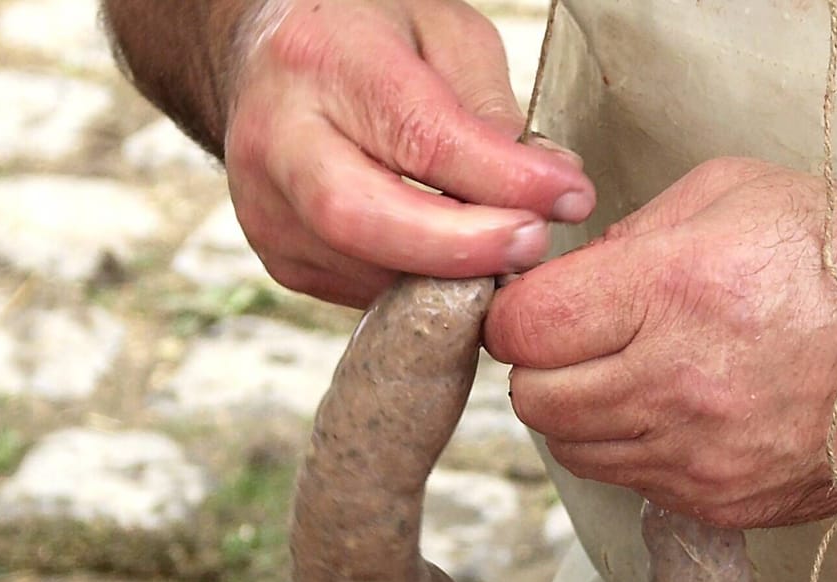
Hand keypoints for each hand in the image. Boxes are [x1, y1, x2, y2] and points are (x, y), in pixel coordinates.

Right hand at [223, 0, 594, 305]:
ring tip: (506, 250)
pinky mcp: (282, 256)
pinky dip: (422, 284)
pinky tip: (456, 259)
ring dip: (452, 274)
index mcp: (322, 60)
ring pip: (369, 270)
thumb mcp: (441, 34)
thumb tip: (541, 189)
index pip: (418, 136)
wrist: (269, 62)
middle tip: (533, 245)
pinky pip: (363, 291)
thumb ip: (488, 107)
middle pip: (363, 220)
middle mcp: (277, 137)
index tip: (569, 195)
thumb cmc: (364, 38)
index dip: (502, 179)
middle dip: (461, 248)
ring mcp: (267, 207)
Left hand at [486, 158, 836, 528]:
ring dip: (587, 411)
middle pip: (536, 400)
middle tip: (585, 338)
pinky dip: (639, 450)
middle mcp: (679, 384)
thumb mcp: (738, 193)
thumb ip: (635, 233)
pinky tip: (684, 410)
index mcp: (674, 292)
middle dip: (545, 365)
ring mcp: (701, 457)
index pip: (523, 330)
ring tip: (639, 371)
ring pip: (576, 451)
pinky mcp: (724, 504)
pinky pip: (635, 484)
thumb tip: (572, 275)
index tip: (544, 301)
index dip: (518, 313)